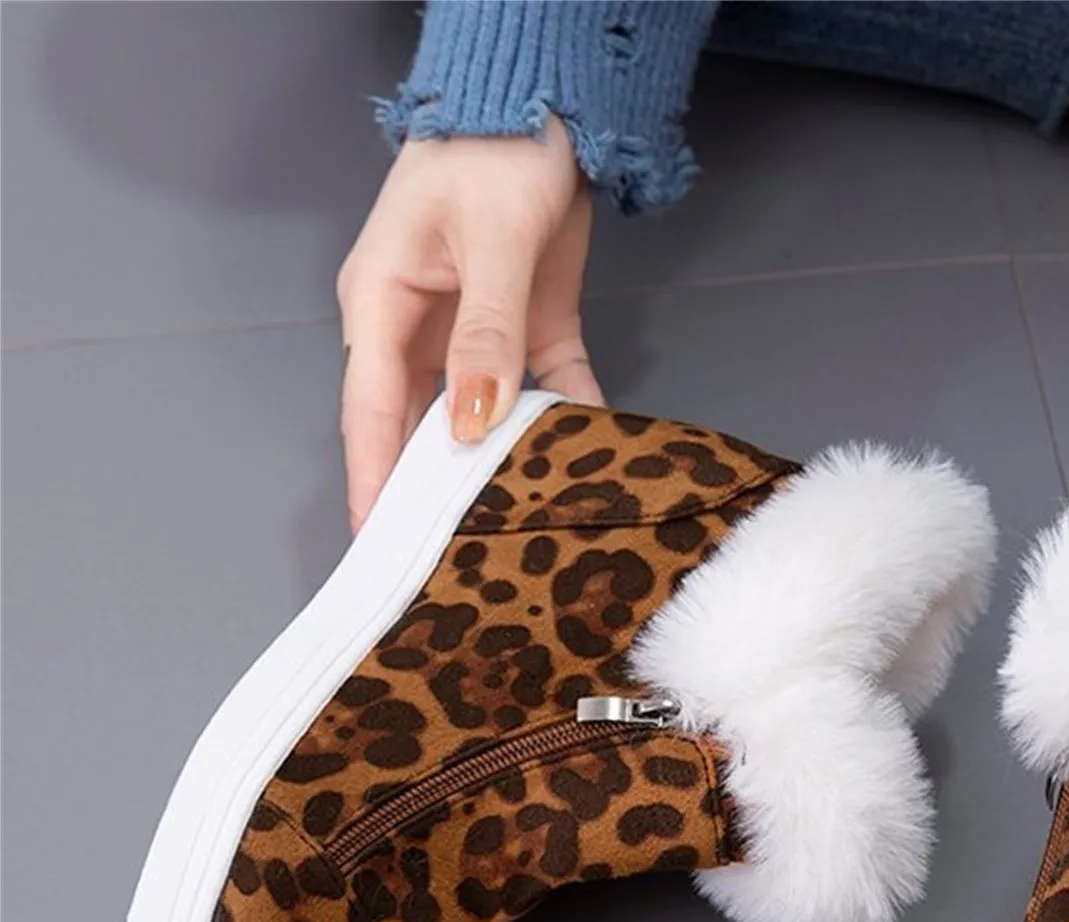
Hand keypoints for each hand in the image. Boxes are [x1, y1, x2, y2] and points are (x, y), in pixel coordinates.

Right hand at [337, 124, 603, 532]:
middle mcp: (420, 329)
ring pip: (482, 418)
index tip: (380, 545)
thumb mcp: (490, 239)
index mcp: (382, 303)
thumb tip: (469, 421)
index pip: (370, 411)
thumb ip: (484, 334)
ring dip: (504, 465)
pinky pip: (546, 388)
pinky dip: (565, 421)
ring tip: (521, 527)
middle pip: (422, 427)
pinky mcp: (529, 329)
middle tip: (457, 560)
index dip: (374, 481)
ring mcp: (474, 334)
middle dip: (438, 492)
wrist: (549, 99)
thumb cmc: (495, 147)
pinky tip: (585, 462)